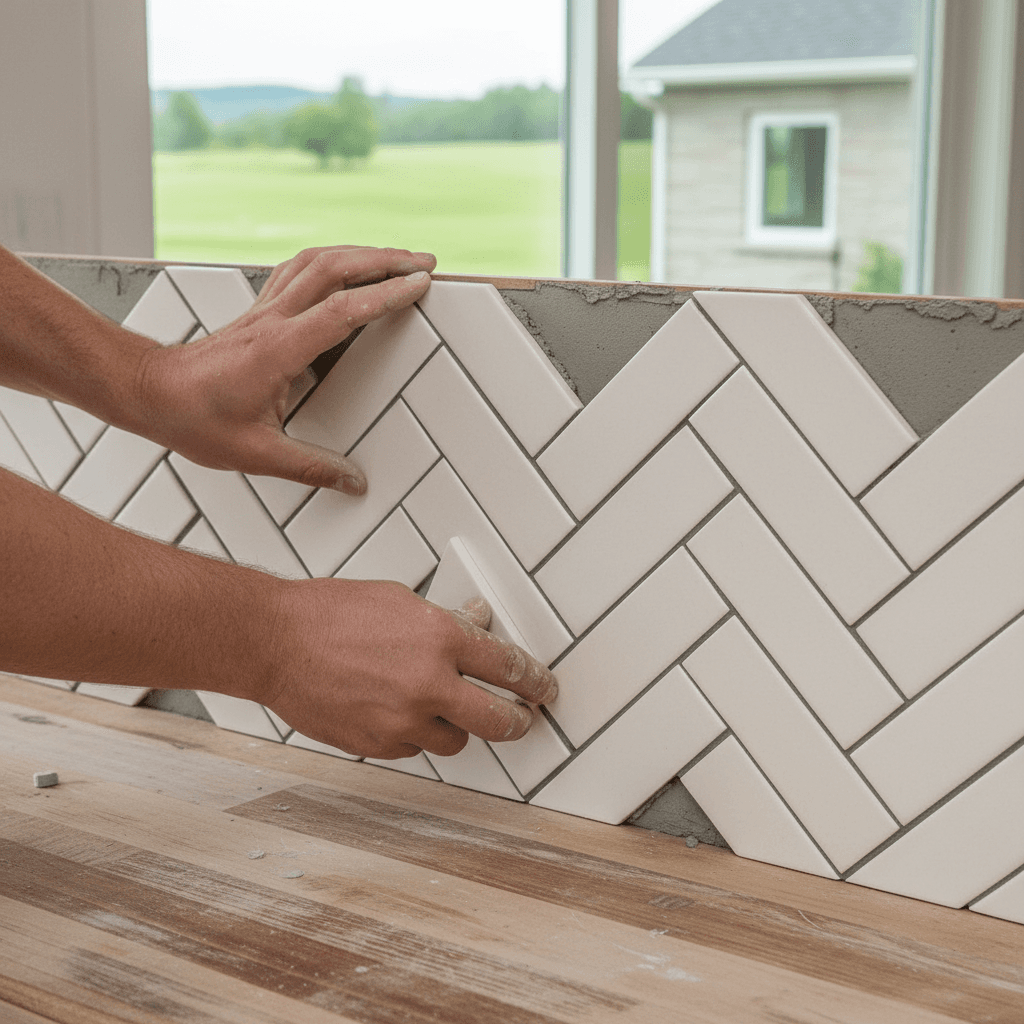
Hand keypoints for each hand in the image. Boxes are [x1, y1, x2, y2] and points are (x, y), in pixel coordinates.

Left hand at [135, 245, 435, 492]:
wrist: (148, 393)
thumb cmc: (192, 418)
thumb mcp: (256, 454)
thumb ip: (310, 468)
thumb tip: (352, 481)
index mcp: (278, 350)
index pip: (341, 310)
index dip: (384, 295)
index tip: (419, 284)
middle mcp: (273, 321)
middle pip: (334, 268)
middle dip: (385, 259)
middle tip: (424, 262)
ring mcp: (265, 311)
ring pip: (317, 262)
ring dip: (360, 253)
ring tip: (395, 257)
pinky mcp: (260, 312)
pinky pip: (300, 271)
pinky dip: (332, 261)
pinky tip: (345, 266)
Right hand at [257, 579, 557, 758]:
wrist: (275, 642)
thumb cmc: (329, 613)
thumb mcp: (399, 600)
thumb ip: (444, 621)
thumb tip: (478, 624)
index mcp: (440, 638)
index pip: (509, 666)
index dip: (535, 680)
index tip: (544, 687)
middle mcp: (428, 683)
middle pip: (499, 720)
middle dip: (518, 721)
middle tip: (522, 718)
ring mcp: (403, 719)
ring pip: (456, 741)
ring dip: (457, 726)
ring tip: (440, 706)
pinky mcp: (378, 744)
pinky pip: (414, 748)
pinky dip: (415, 734)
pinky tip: (397, 711)